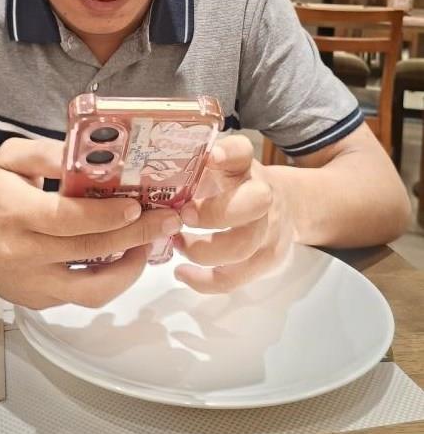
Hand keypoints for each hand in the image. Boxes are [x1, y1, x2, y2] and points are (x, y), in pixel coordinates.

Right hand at [0, 137, 181, 308]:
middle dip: (136, 236)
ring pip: (92, 290)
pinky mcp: (39, 302)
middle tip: (168, 220)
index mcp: (15, 213)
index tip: (138, 206)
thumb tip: (91, 156)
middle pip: (88, 251)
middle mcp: (23, 254)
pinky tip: (125, 256)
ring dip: (130, 269)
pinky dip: (110, 279)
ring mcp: (32, 285)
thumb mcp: (10, 159)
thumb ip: (47, 152)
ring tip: (150, 244)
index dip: (106, 215)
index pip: (66, 220)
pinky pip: (83, 297)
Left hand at [173, 135, 292, 292]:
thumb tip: (146, 172)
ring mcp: (268, 229)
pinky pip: (235, 277)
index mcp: (244, 167)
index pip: (242, 152)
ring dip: (202, 250)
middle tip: (183, 215)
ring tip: (176, 243)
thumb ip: (193, 167)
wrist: (286, 206)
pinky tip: (182, 272)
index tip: (211, 157)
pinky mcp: (265, 259)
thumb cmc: (237, 186)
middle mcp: (263, 195)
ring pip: (243, 246)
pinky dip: (204, 281)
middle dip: (215, 213)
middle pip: (255, 202)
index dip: (228, 153)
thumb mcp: (220, 168)